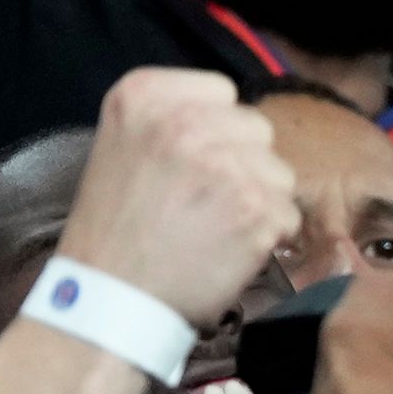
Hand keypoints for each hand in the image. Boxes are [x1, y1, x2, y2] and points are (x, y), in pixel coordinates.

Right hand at [57, 69, 299, 331]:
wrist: (105, 302)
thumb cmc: (114, 231)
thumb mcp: (120, 147)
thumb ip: (172, 116)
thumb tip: (230, 112)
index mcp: (143, 97)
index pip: (220, 91)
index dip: (213, 131)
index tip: (184, 162)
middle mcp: (185, 121)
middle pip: (255, 128)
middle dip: (240, 163)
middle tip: (199, 201)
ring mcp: (224, 164)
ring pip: (278, 171)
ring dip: (257, 200)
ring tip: (209, 228)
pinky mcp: (255, 207)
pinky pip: (287, 213)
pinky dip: (266, 237)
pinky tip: (225, 250)